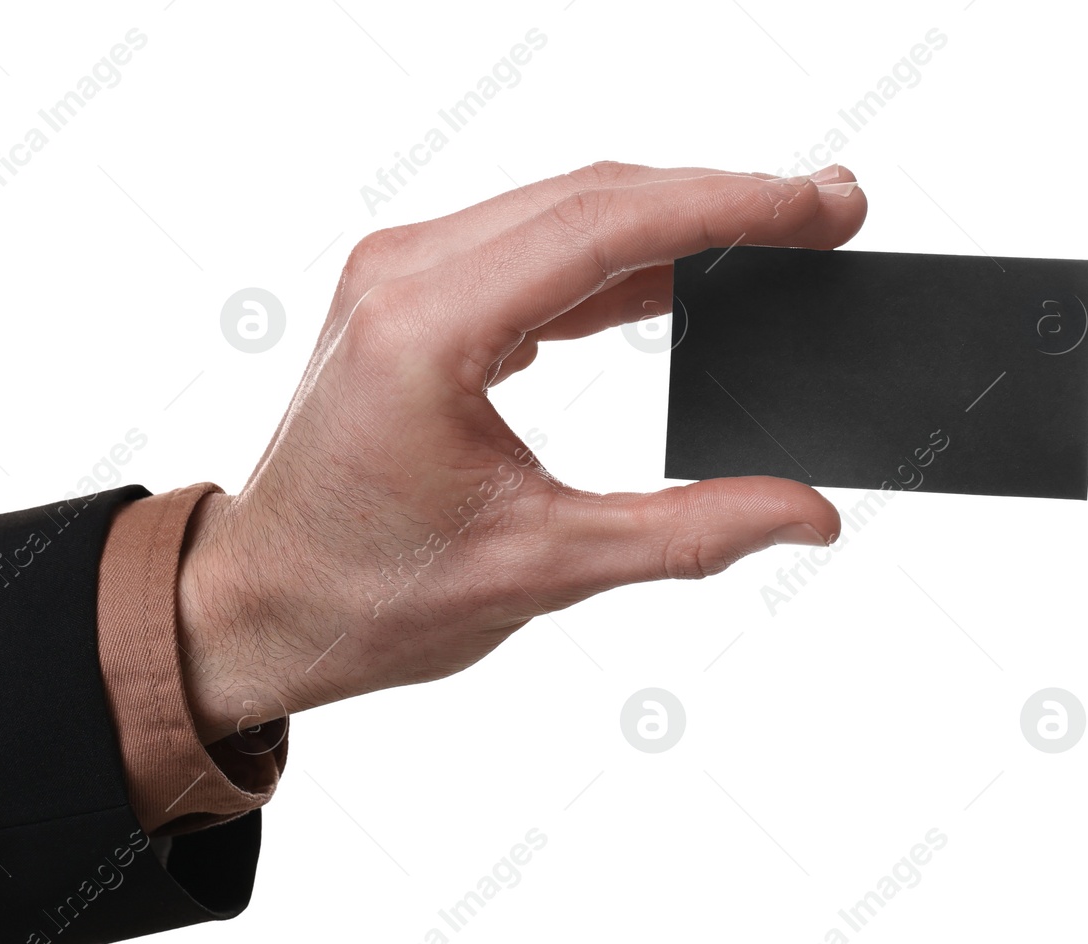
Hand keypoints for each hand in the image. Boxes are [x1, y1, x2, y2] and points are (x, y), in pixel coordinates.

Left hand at [179, 161, 867, 743]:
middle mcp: (402, 275)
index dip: (731, 208)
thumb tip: (806, 512)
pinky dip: (613, 258)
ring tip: (775, 239)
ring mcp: (398, 275)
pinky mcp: (408, 295)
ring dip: (672, 222)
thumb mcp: (541, 568)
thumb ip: (688, 534)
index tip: (821, 207)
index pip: (604, 226)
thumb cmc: (365, 595)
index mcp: (423, 329)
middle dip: (720, 201)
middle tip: (827, 213)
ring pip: (563, 210)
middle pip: (591, 196)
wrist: (260, 605)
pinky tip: (681, 279)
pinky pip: (529, 247)